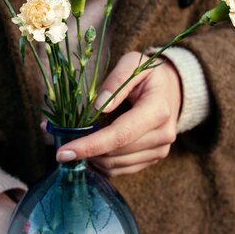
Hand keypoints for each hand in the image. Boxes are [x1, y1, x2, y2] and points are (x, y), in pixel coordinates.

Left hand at [56, 51, 181, 174]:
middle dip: (85, 149)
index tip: (63, 152)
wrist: (172, 89)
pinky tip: (92, 146)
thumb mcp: (133, 63)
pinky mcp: (152, 159)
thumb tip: (99, 106)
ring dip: (91, 156)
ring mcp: (159, 150)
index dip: (90, 146)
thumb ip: (116, 80)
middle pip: (114, 153)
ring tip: (81, 137)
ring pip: (114, 165)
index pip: (120, 135)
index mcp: (157, 111)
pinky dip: (100, 161)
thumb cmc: (148, 75)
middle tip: (64, 136)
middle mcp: (162, 135)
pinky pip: (119, 170)